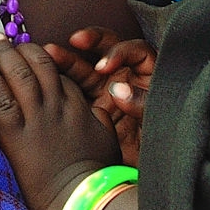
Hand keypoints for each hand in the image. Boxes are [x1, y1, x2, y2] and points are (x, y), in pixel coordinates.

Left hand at [0, 38, 118, 209]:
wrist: (76, 199)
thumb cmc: (94, 175)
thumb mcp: (106, 139)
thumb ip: (99, 117)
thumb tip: (97, 106)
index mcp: (79, 106)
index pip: (59, 74)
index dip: (42, 61)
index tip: (28, 56)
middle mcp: (57, 105)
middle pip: (39, 65)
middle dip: (22, 48)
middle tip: (6, 39)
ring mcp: (36, 117)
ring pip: (19, 74)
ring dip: (3, 53)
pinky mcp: (15, 133)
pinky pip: (0, 96)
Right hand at [46, 27, 155, 160]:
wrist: (147, 169)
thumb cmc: (163, 139)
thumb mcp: (158, 118)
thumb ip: (141, 101)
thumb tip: (118, 90)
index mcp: (147, 74)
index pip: (135, 51)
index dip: (119, 52)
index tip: (105, 65)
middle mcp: (125, 78)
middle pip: (107, 50)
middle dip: (91, 42)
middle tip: (76, 40)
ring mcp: (105, 91)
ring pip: (85, 69)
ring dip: (68, 60)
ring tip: (50, 53)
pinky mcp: (90, 106)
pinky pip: (73, 90)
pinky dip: (60, 82)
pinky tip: (47, 78)